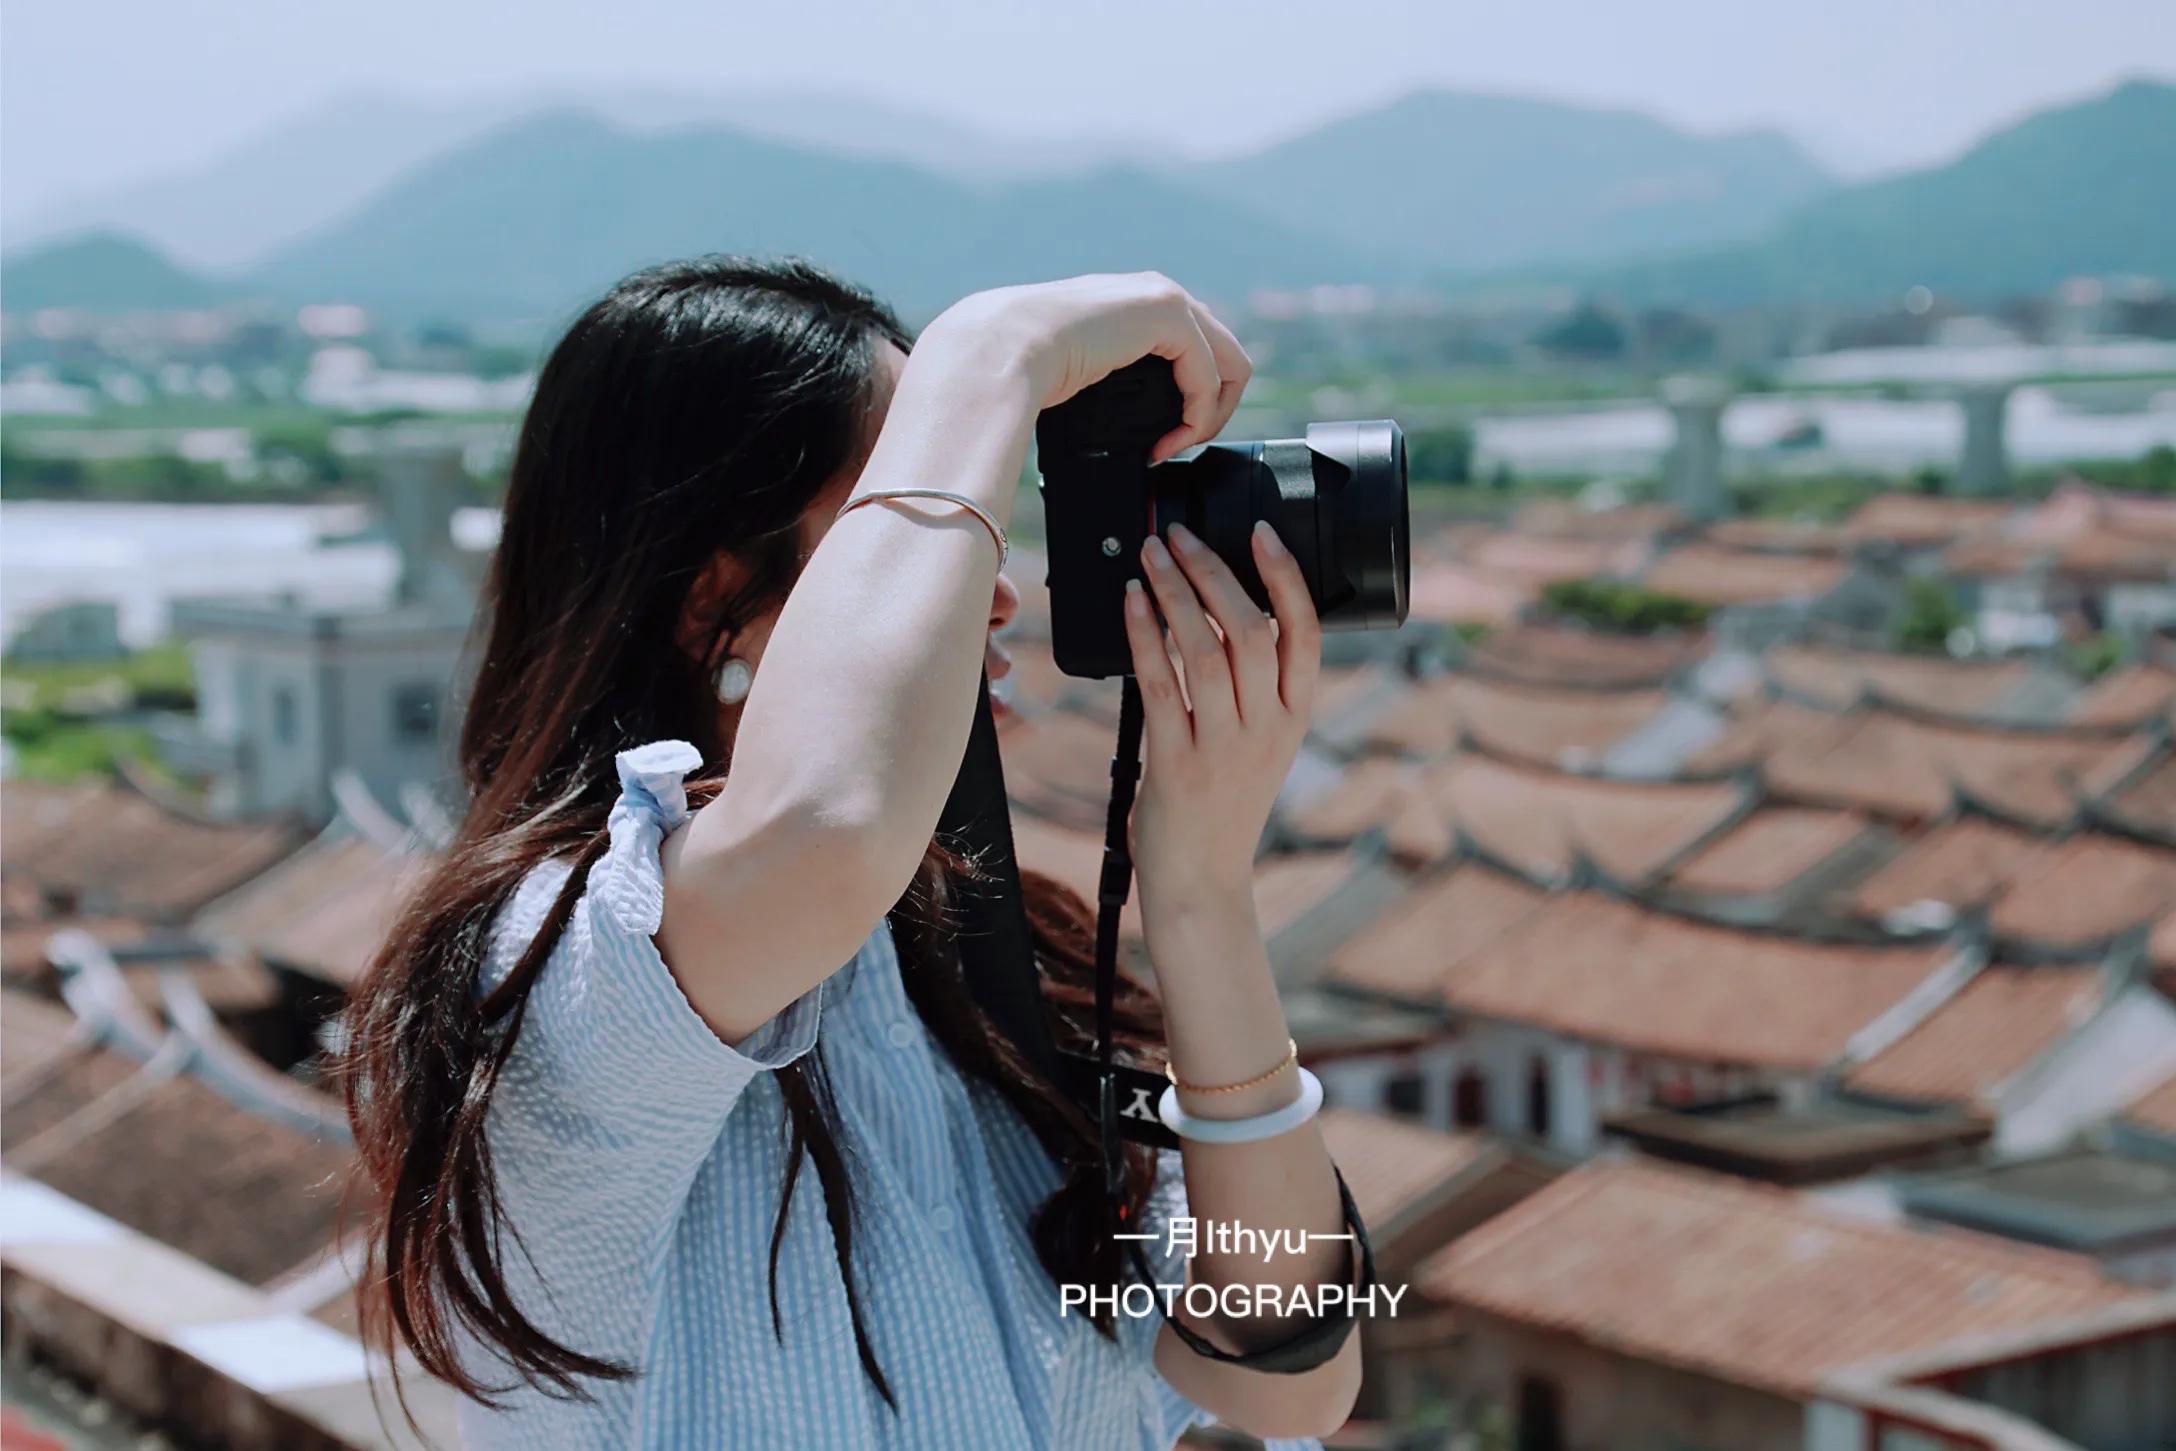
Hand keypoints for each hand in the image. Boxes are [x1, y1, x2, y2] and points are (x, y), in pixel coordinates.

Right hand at [922, 273, 1250, 461]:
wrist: (1003, 346)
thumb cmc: (1024, 365)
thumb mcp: (1082, 370)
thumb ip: (1112, 379)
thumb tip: (1118, 416)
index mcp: (1140, 304)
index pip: (1198, 353)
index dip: (1194, 404)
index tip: (1163, 441)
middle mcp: (1162, 293)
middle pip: (1226, 359)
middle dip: (1212, 411)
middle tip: (1176, 447)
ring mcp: (1169, 300)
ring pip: (1230, 368)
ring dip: (1209, 417)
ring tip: (1173, 447)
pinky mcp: (1169, 316)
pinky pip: (1209, 378)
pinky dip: (1199, 417)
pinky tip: (1169, 440)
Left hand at [1124, 520, 1320, 913]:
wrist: (1201, 882)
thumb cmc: (1220, 801)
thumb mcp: (1257, 741)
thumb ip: (1249, 685)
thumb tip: (1214, 605)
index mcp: (1294, 716)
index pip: (1305, 634)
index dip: (1286, 577)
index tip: (1261, 530)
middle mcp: (1267, 729)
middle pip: (1250, 630)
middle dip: (1212, 570)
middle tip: (1178, 533)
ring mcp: (1224, 749)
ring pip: (1204, 650)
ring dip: (1174, 592)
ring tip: (1149, 554)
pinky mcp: (1177, 765)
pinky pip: (1160, 686)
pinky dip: (1145, 636)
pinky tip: (1131, 604)